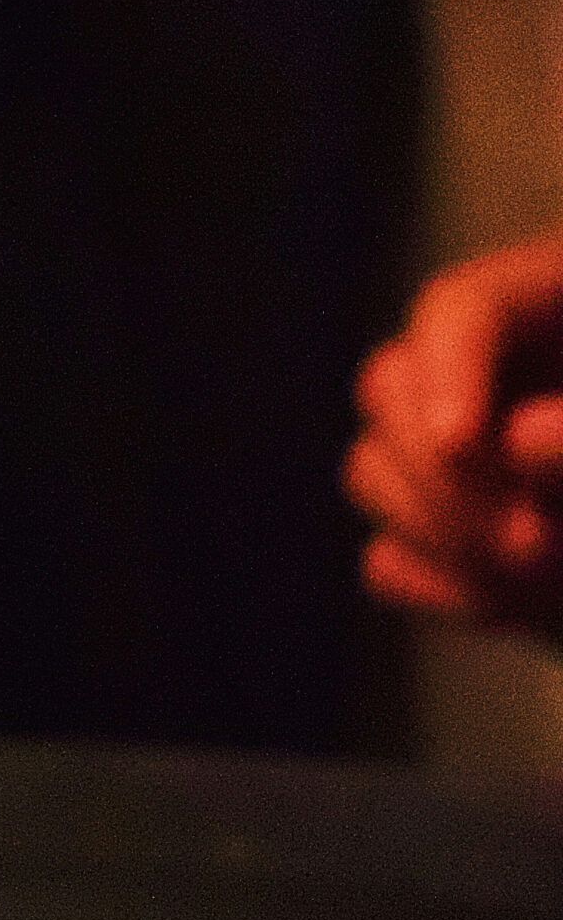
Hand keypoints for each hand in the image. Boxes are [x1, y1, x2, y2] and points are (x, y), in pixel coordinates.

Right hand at [346, 235, 562, 627]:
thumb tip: (518, 439)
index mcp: (562, 305)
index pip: (462, 306)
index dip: (449, 368)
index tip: (467, 445)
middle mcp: (504, 371)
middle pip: (392, 383)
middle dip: (442, 473)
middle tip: (532, 548)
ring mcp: (472, 457)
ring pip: (376, 468)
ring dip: (439, 532)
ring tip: (537, 585)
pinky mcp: (464, 539)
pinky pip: (392, 556)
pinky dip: (439, 587)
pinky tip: (504, 614)